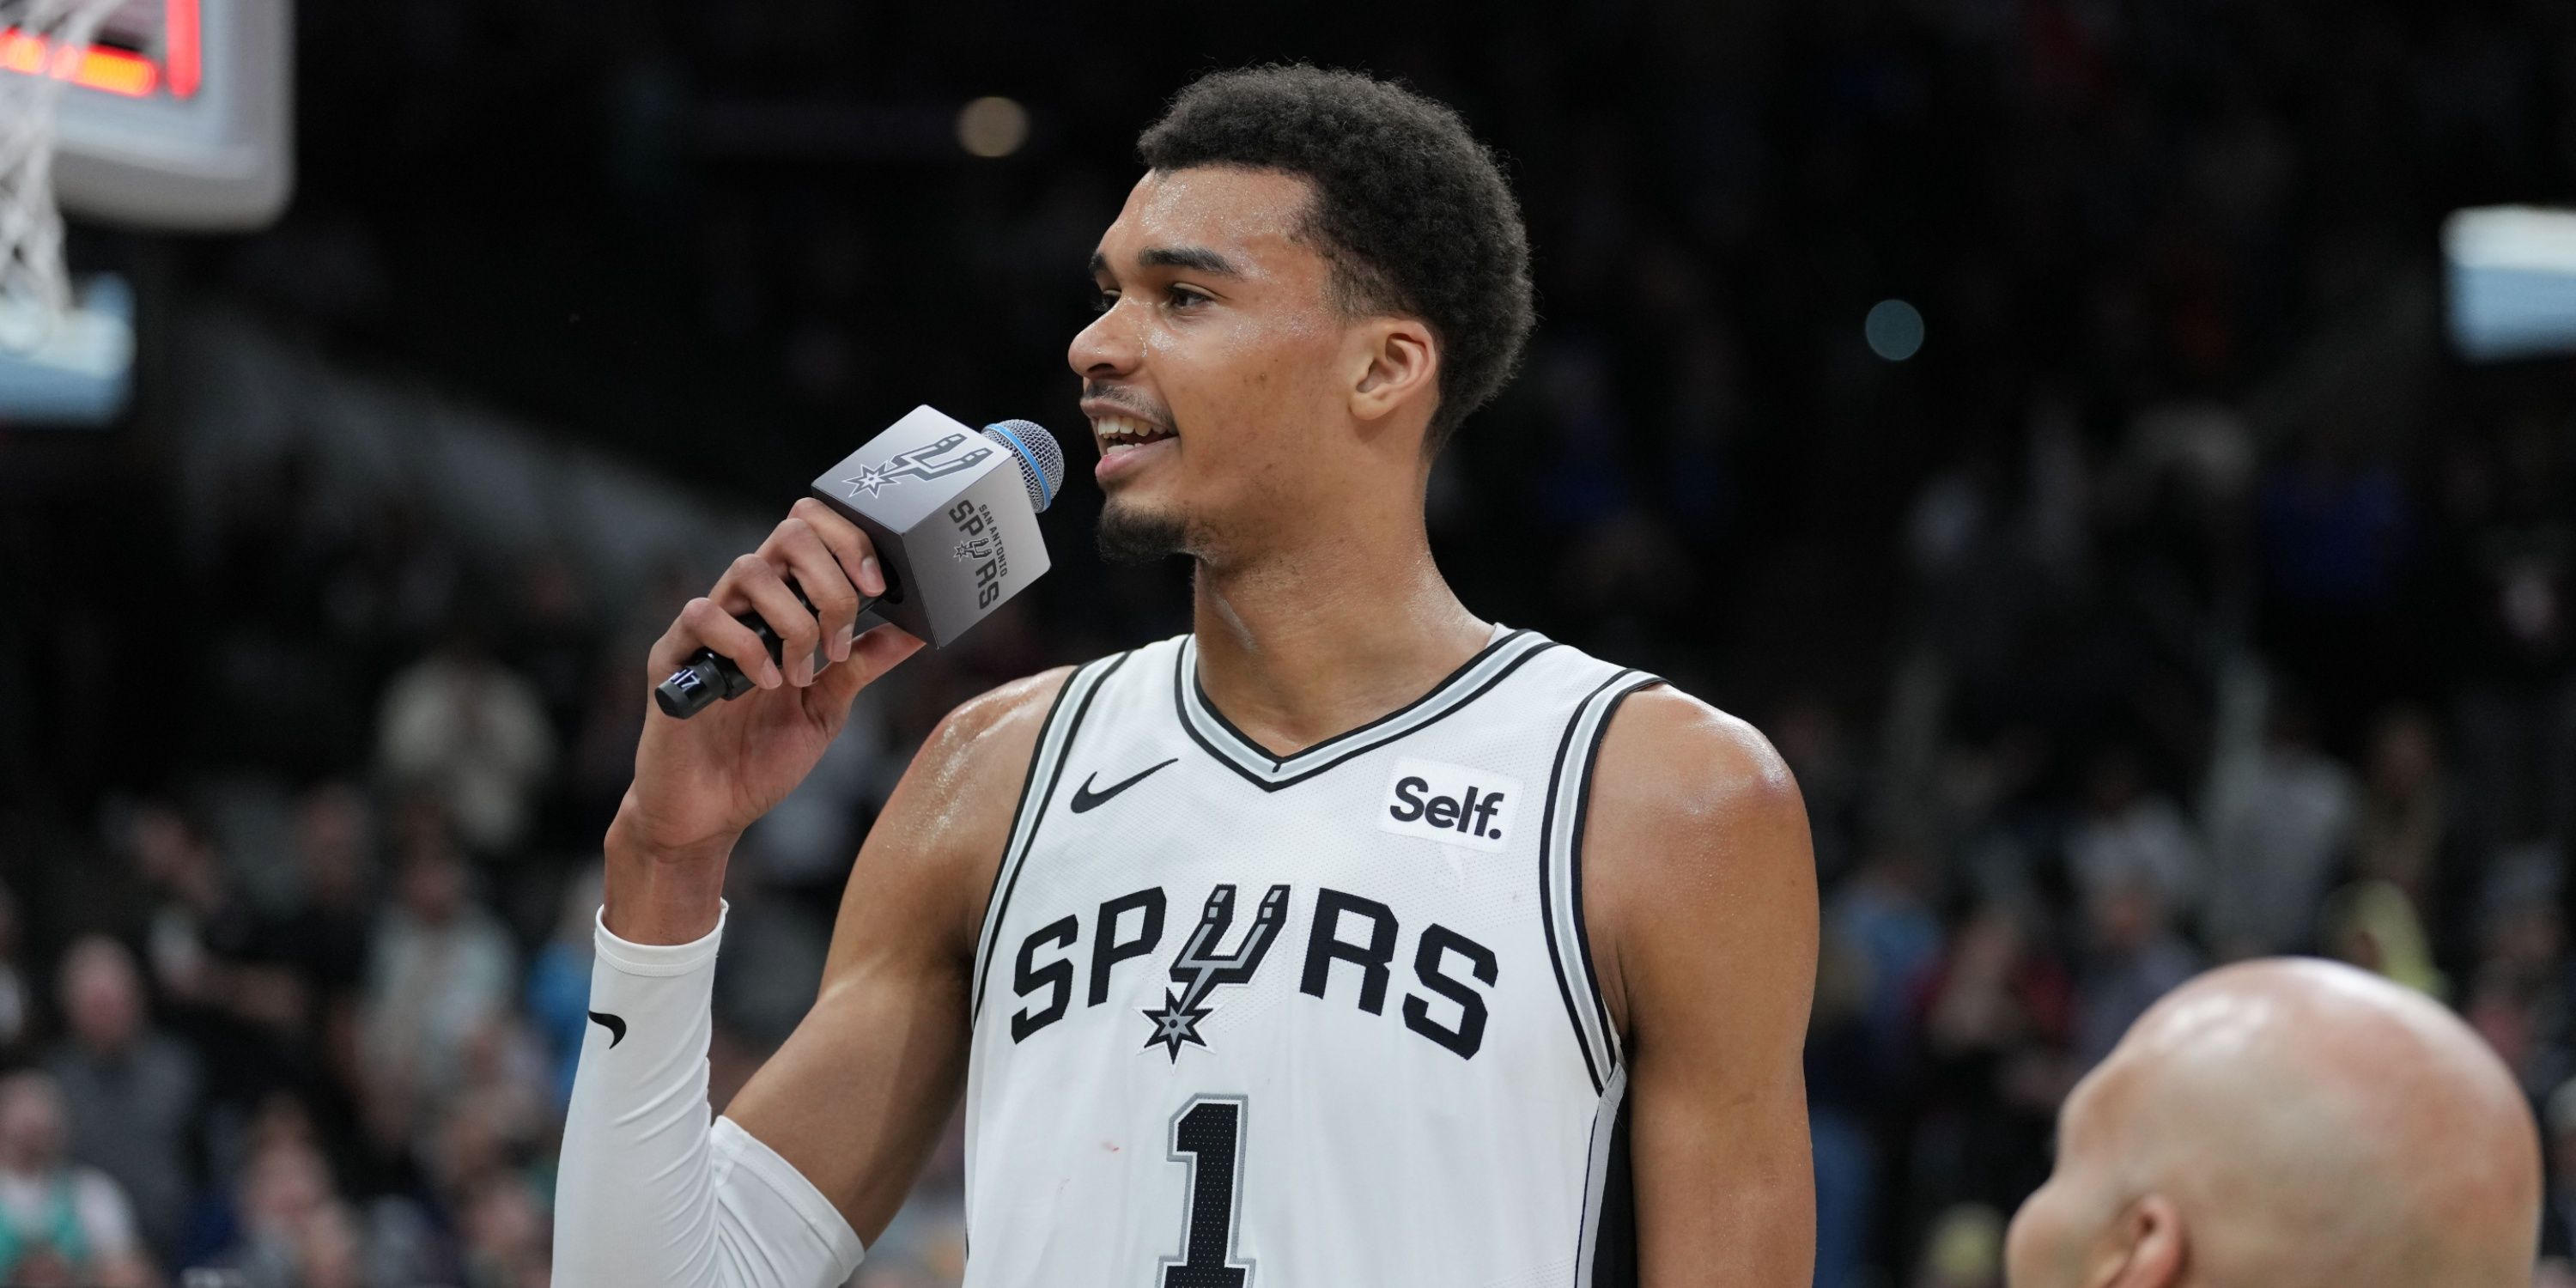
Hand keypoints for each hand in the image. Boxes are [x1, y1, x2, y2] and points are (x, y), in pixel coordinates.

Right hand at [617, 498, 923, 866]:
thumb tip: (915, 630)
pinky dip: (746, 646)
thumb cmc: (759, 757)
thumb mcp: (829, 706)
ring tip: (801, 675)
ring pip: (750, 569)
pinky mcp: (671, 656)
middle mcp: (745, 606)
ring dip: (793, 621)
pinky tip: (766, 684)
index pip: (812, 530)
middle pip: (788, 533)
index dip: (850, 541)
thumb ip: (863, 663)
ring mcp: (706, 627)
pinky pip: (703, 616)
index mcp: (783, 607)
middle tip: (840, 640)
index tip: (880, 587)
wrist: (709, 813)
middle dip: (831, 582)